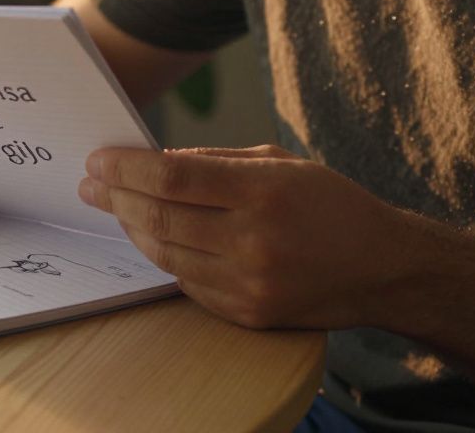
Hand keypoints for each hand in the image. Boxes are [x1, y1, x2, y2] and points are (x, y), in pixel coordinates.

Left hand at [78, 145, 414, 329]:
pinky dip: (164, 258)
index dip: (127, 169)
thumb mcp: (282, 163)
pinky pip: (187, 283)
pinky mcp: (249, 314)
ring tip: (115, 209)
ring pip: (166, 254)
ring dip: (132, 230)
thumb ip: (217, 161)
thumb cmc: (330, 205)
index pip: (173, 178)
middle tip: (90, 185)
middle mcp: (254, 239)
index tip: (99, 161)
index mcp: (264, 191)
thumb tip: (157, 163)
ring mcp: (250, 282)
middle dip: (116, 198)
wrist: (384, 268)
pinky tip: (151, 238)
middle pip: (160, 217)